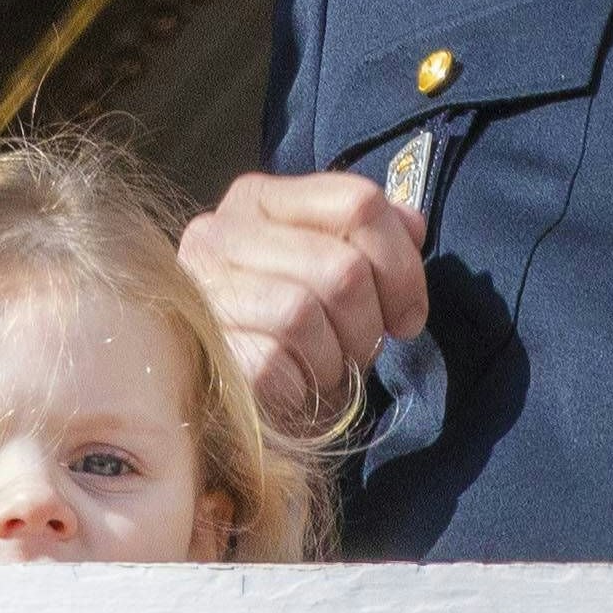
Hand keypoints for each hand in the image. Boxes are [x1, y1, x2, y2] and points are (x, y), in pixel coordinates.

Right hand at [180, 171, 426, 432]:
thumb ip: (372, 237)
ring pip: (304, 312)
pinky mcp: (201, 348)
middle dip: (368, 323)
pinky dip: (300, 386)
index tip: (406, 314)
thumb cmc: (303, 338)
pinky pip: (273, 362)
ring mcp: (203, 291)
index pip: (358, 202)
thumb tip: (411, 225)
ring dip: (334, 357)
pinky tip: (294, 389)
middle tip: (358, 348)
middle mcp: (218, 232)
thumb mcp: (341, 276)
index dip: (401, 264)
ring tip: (324, 368)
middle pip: (343, 267)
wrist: (243, 413)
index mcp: (259, 199)